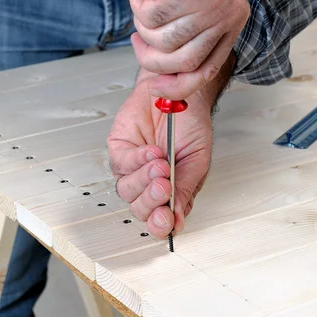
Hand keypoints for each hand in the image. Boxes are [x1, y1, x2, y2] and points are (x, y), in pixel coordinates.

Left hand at [107, 53, 234, 238]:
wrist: (178, 92)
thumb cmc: (189, 125)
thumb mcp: (196, 159)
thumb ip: (185, 187)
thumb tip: (176, 216)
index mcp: (171, 192)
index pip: (161, 219)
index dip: (162, 225)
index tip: (167, 221)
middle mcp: (149, 184)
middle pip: (140, 209)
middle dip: (152, 201)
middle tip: (164, 186)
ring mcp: (132, 169)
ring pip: (127, 190)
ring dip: (144, 179)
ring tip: (161, 164)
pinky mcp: (119, 149)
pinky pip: (121, 163)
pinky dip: (137, 159)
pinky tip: (152, 151)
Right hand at [129, 0, 248, 100]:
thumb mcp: (193, 8)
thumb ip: (187, 42)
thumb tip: (166, 80)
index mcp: (232, 20)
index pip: (207, 71)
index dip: (179, 87)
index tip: (157, 87)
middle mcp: (225, 14)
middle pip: (182, 64)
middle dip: (152, 58)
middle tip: (138, 39)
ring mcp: (205, 4)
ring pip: (161, 44)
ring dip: (144, 26)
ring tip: (148, 0)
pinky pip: (147, 21)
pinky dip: (138, 5)